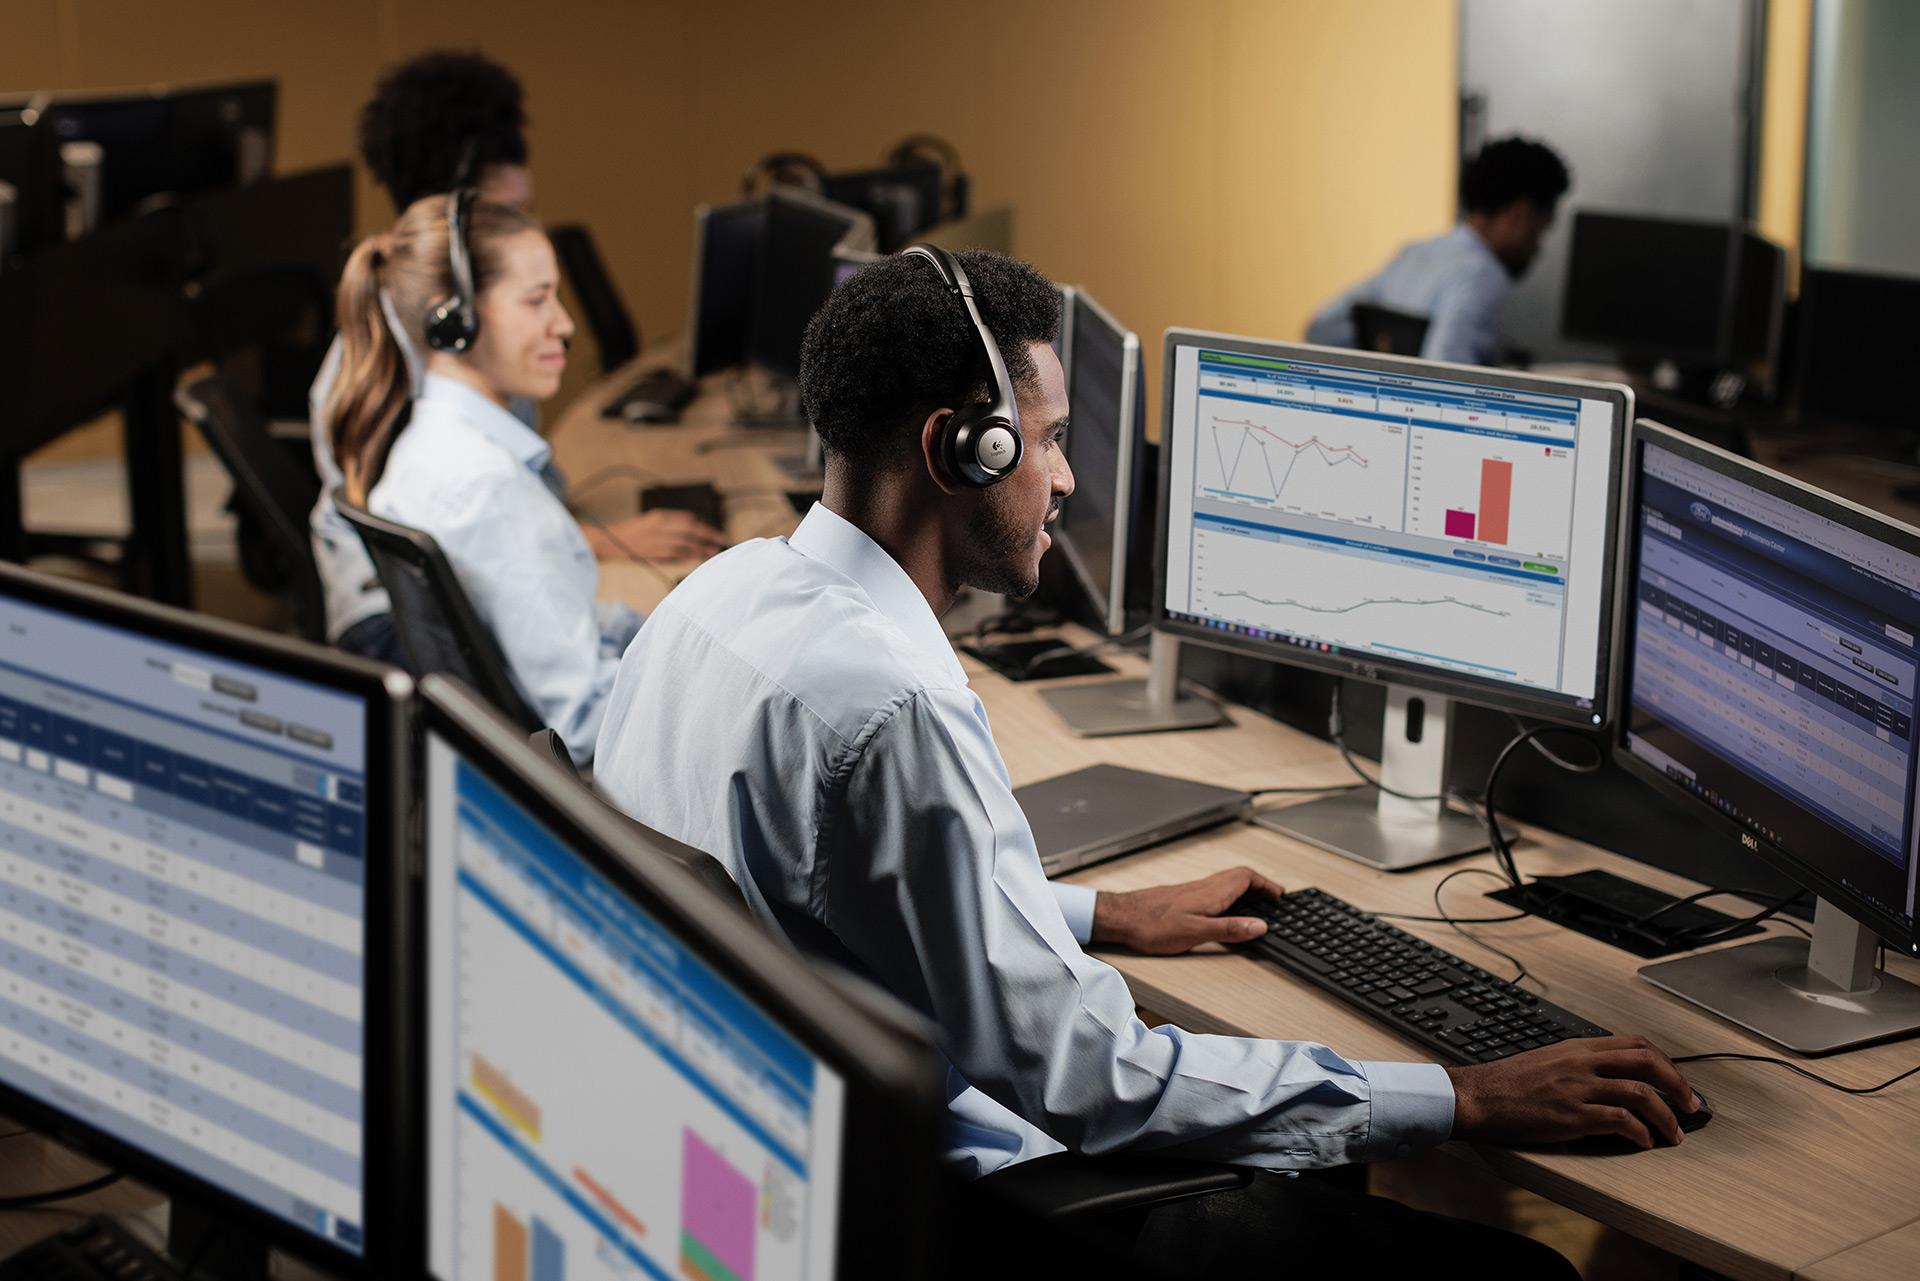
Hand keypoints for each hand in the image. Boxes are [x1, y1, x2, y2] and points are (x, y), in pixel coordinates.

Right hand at [590, 510, 727, 561]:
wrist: (610, 541)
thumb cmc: (632, 530)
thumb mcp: (652, 519)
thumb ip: (671, 522)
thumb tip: (693, 527)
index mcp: (659, 516)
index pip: (688, 518)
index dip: (704, 524)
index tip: (714, 528)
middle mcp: (660, 527)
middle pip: (690, 530)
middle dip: (708, 535)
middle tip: (721, 539)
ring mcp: (657, 542)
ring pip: (686, 544)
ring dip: (702, 547)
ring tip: (714, 550)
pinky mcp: (655, 554)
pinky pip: (677, 555)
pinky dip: (690, 555)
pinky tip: (699, 556)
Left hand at [1091, 866, 1283, 954]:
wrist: (1121, 917)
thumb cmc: (1153, 925)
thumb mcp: (1196, 932)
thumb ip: (1229, 929)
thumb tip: (1260, 926)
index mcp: (1212, 893)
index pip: (1247, 878)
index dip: (1267, 884)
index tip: (1281, 895)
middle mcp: (1204, 887)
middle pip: (1239, 877)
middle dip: (1260, 884)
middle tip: (1274, 898)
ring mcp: (1194, 891)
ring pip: (1227, 882)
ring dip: (1246, 889)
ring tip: (1257, 904)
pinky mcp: (1184, 898)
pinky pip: (1215, 890)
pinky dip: (1230, 896)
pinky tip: (1226, 910)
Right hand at [1446, 1035, 1700, 1149]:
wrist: (1477, 1097)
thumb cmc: (1508, 1083)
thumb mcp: (1548, 1060)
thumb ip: (1580, 1065)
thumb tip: (1612, 1081)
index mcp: (1578, 1047)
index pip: (1635, 1044)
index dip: (1665, 1063)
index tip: (1677, 1081)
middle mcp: (1582, 1062)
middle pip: (1647, 1062)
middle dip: (1678, 1085)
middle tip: (1691, 1105)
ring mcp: (1578, 1088)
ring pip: (1640, 1093)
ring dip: (1666, 1116)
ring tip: (1675, 1133)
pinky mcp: (1571, 1115)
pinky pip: (1620, 1121)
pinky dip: (1640, 1133)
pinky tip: (1644, 1143)